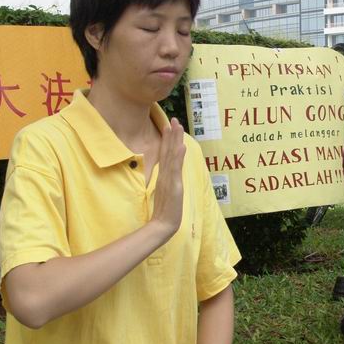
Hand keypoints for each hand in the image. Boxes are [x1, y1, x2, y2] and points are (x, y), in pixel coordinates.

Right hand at [151, 118, 186, 238]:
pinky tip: (180, 146)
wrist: (163, 224)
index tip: (170, 126)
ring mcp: (169, 178)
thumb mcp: (167, 192)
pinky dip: (177, 156)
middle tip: (173, 119)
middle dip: (171, 135)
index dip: (168, 139)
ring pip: (171, 155)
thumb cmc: (165, 210)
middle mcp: (166, 174)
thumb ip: (168, 181)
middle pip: (168, 150)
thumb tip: (170, 170)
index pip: (166, 153)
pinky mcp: (173, 185)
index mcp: (165, 175)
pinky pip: (175, 168)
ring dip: (174, 140)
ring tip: (177, 126)